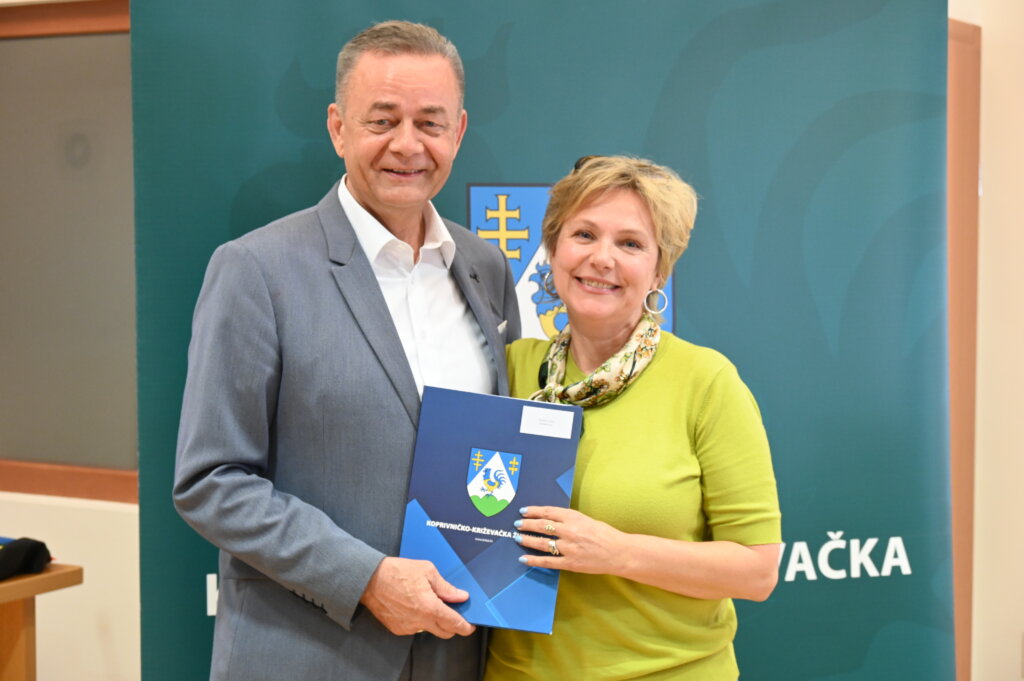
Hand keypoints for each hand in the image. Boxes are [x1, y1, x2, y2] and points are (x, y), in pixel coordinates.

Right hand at [360, 557, 475, 637]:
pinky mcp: (397, 628)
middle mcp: (419, 621)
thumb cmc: (397, 571)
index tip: (470, 626)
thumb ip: (446, 587)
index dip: (465, 627)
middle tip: (453, 611)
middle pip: (444, 632)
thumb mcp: (427, 571)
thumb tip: (460, 596)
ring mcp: (407, 627)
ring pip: (429, 630)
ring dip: (434, 621)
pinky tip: (414, 605)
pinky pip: (415, 628)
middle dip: (452, 625)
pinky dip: (419, 620)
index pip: (454, 624)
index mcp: (430, 607)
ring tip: (429, 602)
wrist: (369, 579)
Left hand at [515, 506, 628, 575]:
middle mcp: (569, 531)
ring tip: (517, 538)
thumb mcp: (587, 520)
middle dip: (527, 524)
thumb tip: (551, 519)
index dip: (533, 511)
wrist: (619, 553)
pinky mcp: (570, 563)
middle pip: (542, 526)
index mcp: (574, 518)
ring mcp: (569, 548)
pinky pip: (547, 561)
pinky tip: (524, 558)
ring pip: (542, 543)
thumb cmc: (606, 534)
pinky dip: (534, 560)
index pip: (548, 512)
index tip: (524, 511)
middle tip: (517, 524)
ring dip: (527, 540)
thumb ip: (570, 519)